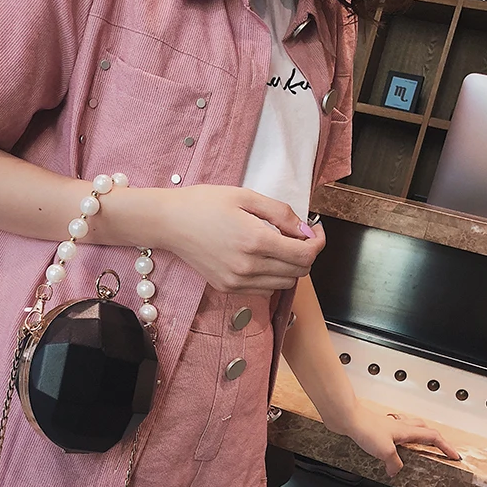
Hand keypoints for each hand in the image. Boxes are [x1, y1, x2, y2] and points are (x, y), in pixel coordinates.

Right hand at [159, 185, 325, 295]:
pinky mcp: (227, 288)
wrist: (169, 223)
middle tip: (297, 235)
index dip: (318, 242)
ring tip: (278, 246)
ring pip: (284, 284)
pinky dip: (271, 277)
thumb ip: (281, 213)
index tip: (314, 230)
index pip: (305, 254)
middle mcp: (248, 267)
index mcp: (255, 240)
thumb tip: (306, 229)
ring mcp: (236, 281)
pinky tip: (261, 259)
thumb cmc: (203, 204)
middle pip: (299, 272)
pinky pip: (264, 290)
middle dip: (306, 253)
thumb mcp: (246, 196)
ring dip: (290, 267)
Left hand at [338, 403, 461, 477]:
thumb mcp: (385, 452)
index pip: (433, 437)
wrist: (346, 417)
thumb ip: (394, 464)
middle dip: (434, 438)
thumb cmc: (365, 428)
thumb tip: (395, 471)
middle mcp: (399, 426)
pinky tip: (389, 446)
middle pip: (423, 428)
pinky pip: (392, 432)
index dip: (445, 447)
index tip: (454, 455)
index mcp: (406, 431)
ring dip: (416, 435)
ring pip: (408, 427)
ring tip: (416, 447)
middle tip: (438, 447)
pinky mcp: (375, 427)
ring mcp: (386, 426)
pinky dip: (397, 439)